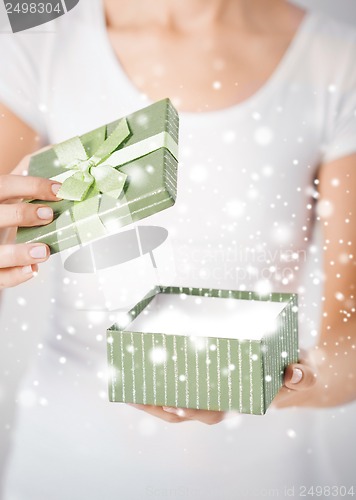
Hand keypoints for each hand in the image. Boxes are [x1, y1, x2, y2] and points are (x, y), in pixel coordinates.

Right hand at [0, 155, 60, 288]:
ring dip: (18, 252)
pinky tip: (33, 270)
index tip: (61, 190)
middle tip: (49, 215)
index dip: (33, 186)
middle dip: (21, 214)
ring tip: (43, 251)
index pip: (5, 185)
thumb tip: (58, 150)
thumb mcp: (8, 192)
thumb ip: (26, 174)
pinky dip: (15, 276)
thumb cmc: (1, 210)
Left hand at [128, 351, 317, 421]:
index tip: (170, 403)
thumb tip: (294, 373)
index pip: (210, 411)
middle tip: (134, 394)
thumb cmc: (295, 372)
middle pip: (184, 409)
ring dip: (152, 397)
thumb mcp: (304, 372)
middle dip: (158, 404)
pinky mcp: (207, 377)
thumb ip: (303, 374)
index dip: (189, 408)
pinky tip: (144, 371)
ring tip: (127, 387)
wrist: (295, 369)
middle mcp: (221, 399)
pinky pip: (181, 384)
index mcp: (239, 401)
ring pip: (177, 400)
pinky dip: (162, 381)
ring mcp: (212, 390)